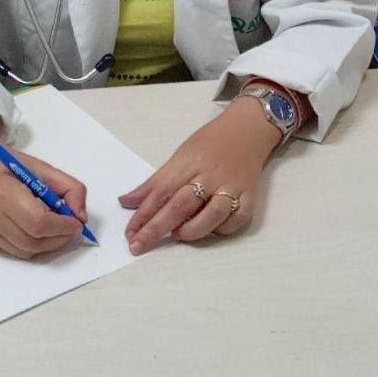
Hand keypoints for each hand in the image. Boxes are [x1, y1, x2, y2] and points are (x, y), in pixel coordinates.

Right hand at [0, 148, 88, 259]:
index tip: (76, 224)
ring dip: (46, 244)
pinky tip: (31, 228)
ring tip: (53, 228)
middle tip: (70, 230)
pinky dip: (29, 244)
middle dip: (58, 238)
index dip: (62, 227)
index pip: (39, 223)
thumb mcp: (46, 170)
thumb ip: (71, 189)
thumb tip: (81, 218)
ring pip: (25, 251)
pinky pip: (14, 250)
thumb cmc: (14, 169)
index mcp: (5, 193)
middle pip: (33, 242)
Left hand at [118, 100, 281, 255]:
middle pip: (181, 205)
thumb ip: (156, 182)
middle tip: (138, 245)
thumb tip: (127, 201)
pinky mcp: (250, 197)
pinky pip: (236, 221)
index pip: (162, 190)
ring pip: (212, 215)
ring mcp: (232, 187)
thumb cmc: (210, 143)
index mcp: (189, 162)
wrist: (248, 130)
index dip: (143, 213)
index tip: (129, 233)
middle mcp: (211, 175)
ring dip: (191, 230)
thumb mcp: (180, 156)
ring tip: (177, 234)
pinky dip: (221, 230)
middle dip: (156, 229)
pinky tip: (209, 230)